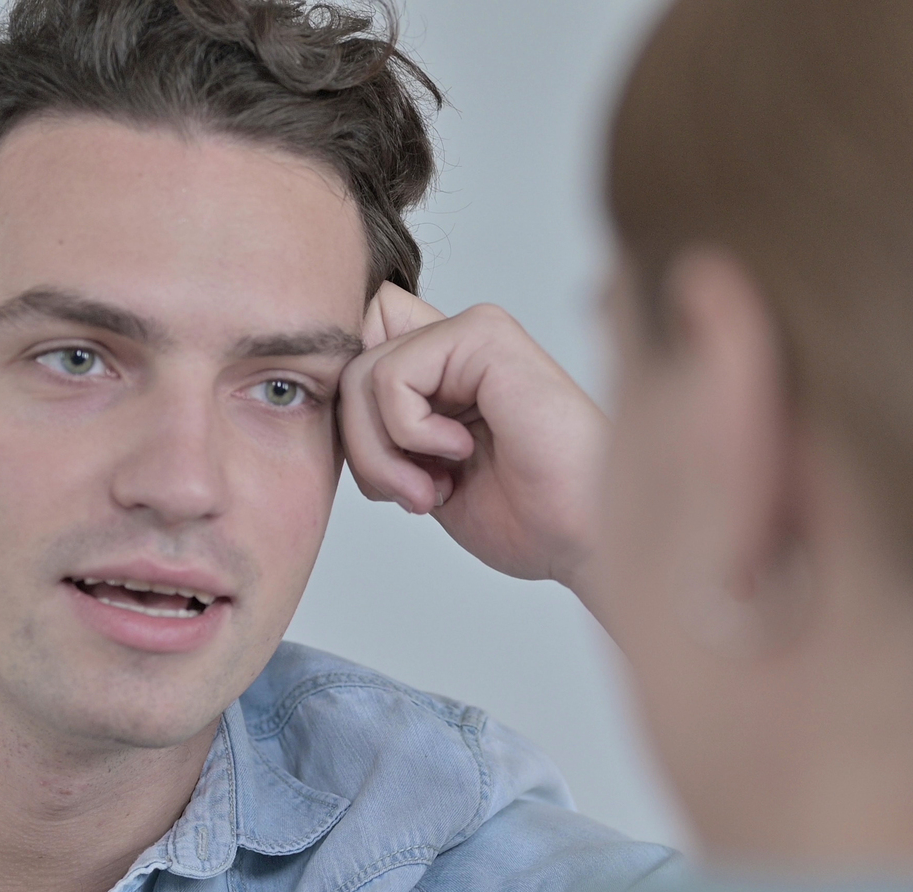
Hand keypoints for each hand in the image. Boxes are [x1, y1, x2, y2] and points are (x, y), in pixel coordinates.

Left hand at [341, 283, 608, 600]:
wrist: (588, 538)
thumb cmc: (529, 517)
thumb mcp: (425, 474)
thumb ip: (382, 428)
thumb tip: (324, 389)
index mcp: (448, 369)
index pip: (356, 344)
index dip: (349, 407)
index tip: (390, 473)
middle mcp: (459, 341)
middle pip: (346, 360)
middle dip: (359, 441)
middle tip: (410, 492)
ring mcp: (474, 333)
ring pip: (359, 371)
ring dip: (382, 450)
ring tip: (434, 487)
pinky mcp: (484, 335)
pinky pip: (391, 374)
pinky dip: (407, 433)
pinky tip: (460, 455)